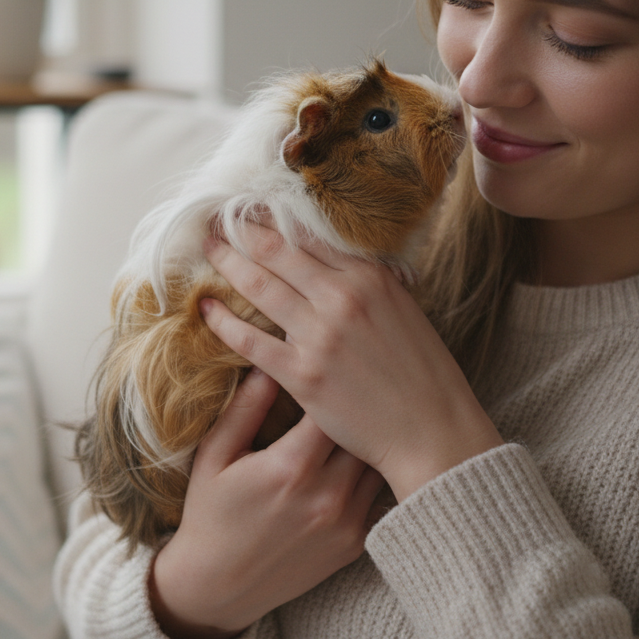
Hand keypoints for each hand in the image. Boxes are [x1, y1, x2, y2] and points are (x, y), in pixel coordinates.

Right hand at [149, 369, 384, 638]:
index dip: (332, 381)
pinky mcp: (354, 544)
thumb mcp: (215, 455)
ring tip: (362, 415)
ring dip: (370, 439)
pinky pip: (377, 495)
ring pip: (378, 462)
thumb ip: (245, 409)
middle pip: (363, 431)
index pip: (331, 404)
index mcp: (290, 468)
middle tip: (354, 382)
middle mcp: (327, 497)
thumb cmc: (211, 513)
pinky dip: (371, 472)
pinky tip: (363, 454)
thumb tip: (269, 363)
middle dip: (357, 407)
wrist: (219, 587)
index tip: (329, 365)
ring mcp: (346, 523)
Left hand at [199, 222, 502, 500]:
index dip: (273, 220)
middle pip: (276, 252)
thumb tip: (330, 264)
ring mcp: (320, 335)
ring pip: (258, 287)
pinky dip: (223, 322)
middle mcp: (342, 297)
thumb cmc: (422, 372)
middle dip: (240, 232)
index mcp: (370, 277)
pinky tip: (206, 309)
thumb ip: (365, 284)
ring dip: (227, 263)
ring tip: (207, 249)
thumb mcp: (402, 310)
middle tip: (215, 221)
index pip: (308, 235)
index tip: (249, 210)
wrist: (432, 429)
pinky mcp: (302, 374)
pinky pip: (250, 340)